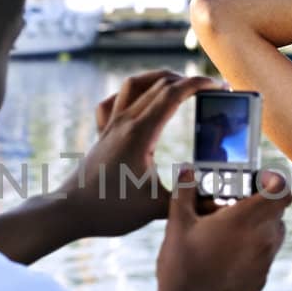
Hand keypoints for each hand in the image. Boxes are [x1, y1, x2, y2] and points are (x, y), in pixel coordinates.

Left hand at [56, 71, 219, 237]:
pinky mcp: (102, 134)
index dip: (199, 85)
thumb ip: (190, 199)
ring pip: (134, 84)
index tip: (220, 87)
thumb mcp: (158, 207)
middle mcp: (124, 121)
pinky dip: (130, 94)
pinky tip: (138, 102)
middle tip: (210, 89)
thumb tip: (221, 201)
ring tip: (179, 84)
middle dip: (187, 81)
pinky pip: (113, 102)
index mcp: (141, 133)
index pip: (173, 93)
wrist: (70, 212)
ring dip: (159, 78)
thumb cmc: (111, 210)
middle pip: (159, 84)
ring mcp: (110, 125)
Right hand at [157, 167, 290, 290]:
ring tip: (226, 232)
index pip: (282, 190)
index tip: (257, 180)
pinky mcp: (261, 280)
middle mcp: (264, 238)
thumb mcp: (178, 223)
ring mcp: (265, 261)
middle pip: (276, 212)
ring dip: (256, 227)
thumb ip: (185, 191)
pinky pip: (264, 256)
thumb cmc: (183, 264)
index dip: (274, 181)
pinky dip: (251, 249)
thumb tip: (186, 169)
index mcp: (247, 218)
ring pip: (272, 234)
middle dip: (258, 204)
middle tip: (231, 206)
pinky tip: (223, 256)